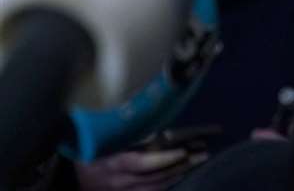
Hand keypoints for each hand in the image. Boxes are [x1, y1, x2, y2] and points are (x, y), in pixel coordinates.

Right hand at [74, 149, 204, 190]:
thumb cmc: (86, 151)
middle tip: (201, 154)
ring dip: (177, 175)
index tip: (183, 150)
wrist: (71, 178)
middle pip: (155, 178)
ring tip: (196, 162)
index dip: (164, 159)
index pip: (142, 164)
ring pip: (155, 188)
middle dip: (180, 166)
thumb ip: (124, 136)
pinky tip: (179, 175)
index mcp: (112, 165)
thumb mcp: (100, 141)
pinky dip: (166, 185)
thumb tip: (152, 128)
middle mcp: (118, 183)